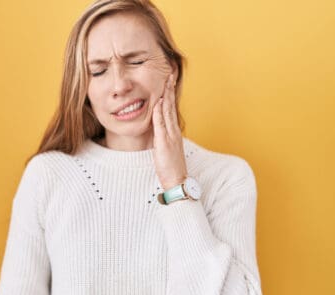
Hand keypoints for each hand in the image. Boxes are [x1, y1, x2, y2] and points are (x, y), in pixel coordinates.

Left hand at [152, 73, 187, 189]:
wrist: (177, 180)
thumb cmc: (171, 167)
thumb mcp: (166, 148)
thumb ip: (162, 137)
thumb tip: (157, 127)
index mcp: (173, 131)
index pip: (171, 108)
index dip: (169, 94)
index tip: (168, 80)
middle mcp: (174, 131)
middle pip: (171, 105)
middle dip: (170, 88)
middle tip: (169, 73)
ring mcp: (170, 135)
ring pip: (168, 111)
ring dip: (166, 95)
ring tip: (165, 81)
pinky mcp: (165, 142)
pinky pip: (161, 124)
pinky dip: (160, 112)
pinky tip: (159, 102)